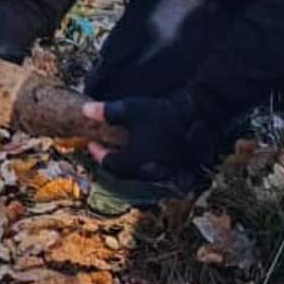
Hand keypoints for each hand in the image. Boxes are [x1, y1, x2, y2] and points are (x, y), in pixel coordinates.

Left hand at [83, 93, 215, 183]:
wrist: (199, 117)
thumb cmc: (164, 113)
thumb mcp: (132, 109)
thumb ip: (108, 112)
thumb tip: (84, 110)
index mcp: (135, 158)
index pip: (109, 163)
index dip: (98, 153)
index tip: (92, 143)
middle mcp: (148, 170)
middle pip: (122, 173)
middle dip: (112, 161)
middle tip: (105, 150)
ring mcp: (164, 173)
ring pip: (138, 175)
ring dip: (127, 166)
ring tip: (123, 152)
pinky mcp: (176, 171)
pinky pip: (154, 174)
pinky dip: (144, 167)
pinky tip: (144, 154)